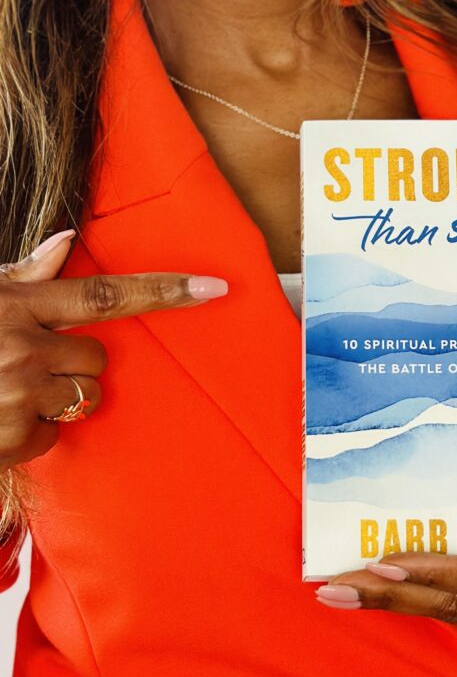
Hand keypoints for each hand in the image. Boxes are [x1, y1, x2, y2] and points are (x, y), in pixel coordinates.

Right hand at [0, 229, 228, 470]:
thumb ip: (23, 274)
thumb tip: (68, 238)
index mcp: (16, 304)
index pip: (105, 294)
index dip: (163, 291)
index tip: (214, 288)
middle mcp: (21, 346)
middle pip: (96, 359)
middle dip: (73, 365)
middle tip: (24, 365)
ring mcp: (16, 394)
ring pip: (81, 399)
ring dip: (53, 401)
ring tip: (2, 393)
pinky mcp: (8, 438)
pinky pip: (50, 437)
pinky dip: (27, 436)